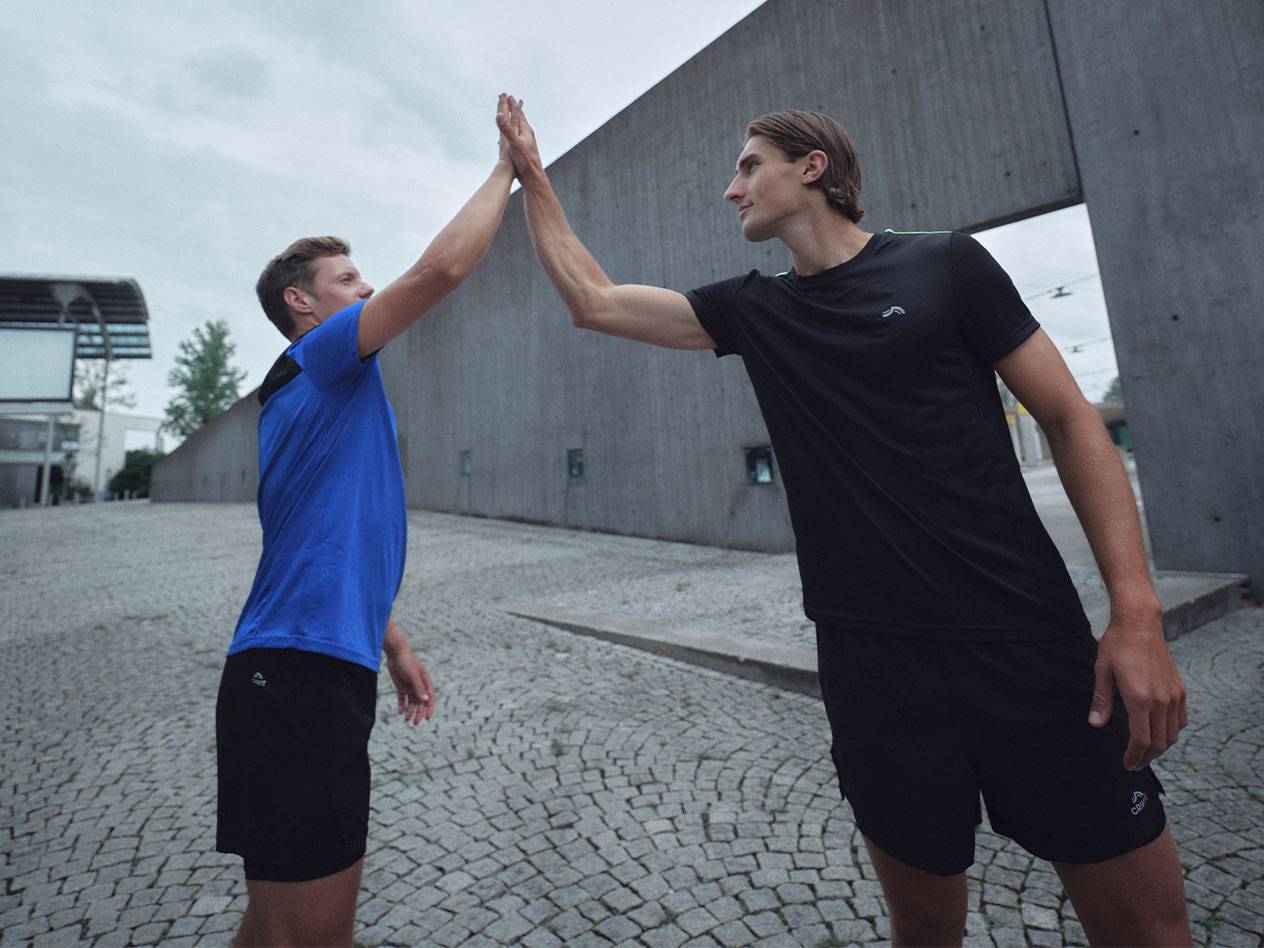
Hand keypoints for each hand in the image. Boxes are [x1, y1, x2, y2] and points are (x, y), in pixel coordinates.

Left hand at [386, 643, 435, 725]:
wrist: (395, 654)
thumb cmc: (406, 662)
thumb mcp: (413, 676)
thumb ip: (419, 688)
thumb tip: (426, 701)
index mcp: (425, 682)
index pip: (430, 698)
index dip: (429, 708)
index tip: (427, 718)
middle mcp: (418, 686)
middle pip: (420, 702)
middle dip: (418, 713)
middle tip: (415, 723)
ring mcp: (409, 686)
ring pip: (411, 702)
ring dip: (410, 710)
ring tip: (406, 719)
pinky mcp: (401, 686)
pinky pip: (402, 698)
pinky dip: (401, 705)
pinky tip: (399, 712)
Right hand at [496, 93, 541, 177]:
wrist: (533, 176)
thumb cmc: (525, 161)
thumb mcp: (514, 143)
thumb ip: (506, 129)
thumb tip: (499, 114)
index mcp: (525, 131)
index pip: (517, 113)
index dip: (512, 104)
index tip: (507, 95)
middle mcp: (527, 135)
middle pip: (520, 118)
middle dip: (514, 108)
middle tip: (510, 100)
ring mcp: (526, 142)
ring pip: (520, 127)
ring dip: (515, 119)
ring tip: (514, 115)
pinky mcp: (524, 149)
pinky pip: (518, 136)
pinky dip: (514, 131)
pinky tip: (514, 136)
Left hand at [1089, 614, 1186, 769]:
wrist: (1140, 623)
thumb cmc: (1117, 645)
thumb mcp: (1102, 671)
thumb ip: (1101, 700)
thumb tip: (1095, 724)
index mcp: (1139, 698)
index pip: (1141, 740)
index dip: (1134, 756)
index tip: (1126, 764)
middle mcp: (1161, 700)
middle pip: (1159, 743)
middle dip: (1146, 757)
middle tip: (1134, 764)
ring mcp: (1173, 695)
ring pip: (1172, 734)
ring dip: (1160, 748)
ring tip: (1145, 752)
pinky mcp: (1180, 689)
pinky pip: (1181, 720)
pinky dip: (1172, 732)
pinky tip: (1160, 733)